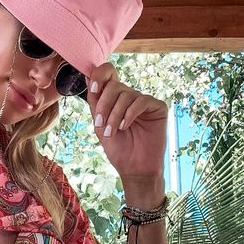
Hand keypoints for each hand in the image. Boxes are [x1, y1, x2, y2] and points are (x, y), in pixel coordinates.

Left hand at [86, 62, 167, 179]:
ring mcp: (144, 102)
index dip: (99, 76)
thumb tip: (86, 77)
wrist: (134, 169)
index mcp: (116, 100)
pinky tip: (125, 126)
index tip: (92, 89)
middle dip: (104, 105)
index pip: (109, 74)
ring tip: (113, 132)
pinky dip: (130, 113)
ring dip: (115, 115)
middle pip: (114, 85)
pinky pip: (141, 101)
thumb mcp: (100, 125)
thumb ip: (95, 103)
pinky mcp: (157, 107)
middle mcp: (130, 98)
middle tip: (101, 124)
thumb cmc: (118, 150)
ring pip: (126, 94)